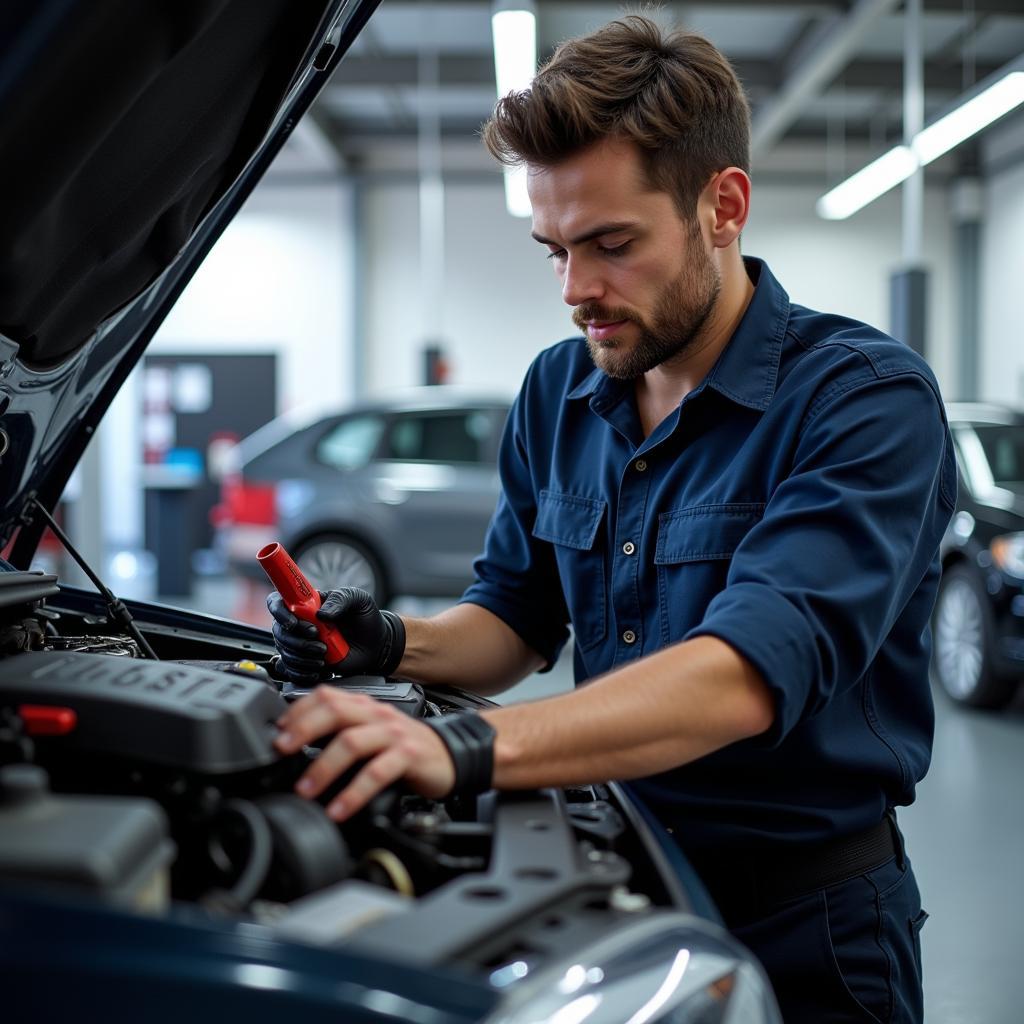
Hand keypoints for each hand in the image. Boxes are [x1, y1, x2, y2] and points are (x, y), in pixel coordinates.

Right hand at [267, 587, 405, 682]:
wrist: (376, 643)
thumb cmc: (364, 618)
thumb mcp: (358, 599)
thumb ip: (340, 599)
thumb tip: (321, 613)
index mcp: (307, 604)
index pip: (278, 602)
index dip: (280, 612)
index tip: (294, 623)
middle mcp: (299, 623)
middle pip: (279, 632)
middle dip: (298, 640)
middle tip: (320, 643)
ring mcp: (301, 644)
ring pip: (285, 653)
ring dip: (303, 657)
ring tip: (324, 656)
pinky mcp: (305, 662)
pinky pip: (291, 671)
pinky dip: (303, 672)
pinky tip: (321, 669)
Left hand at [274, 686, 454, 819]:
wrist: (450, 754)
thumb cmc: (404, 747)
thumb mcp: (371, 733)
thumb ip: (340, 732)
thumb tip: (295, 746)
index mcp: (364, 706)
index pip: (326, 696)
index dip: (297, 711)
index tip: (276, 732)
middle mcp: (377, 715)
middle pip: (335, 712)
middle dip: (303, 730)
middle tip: (282, 752)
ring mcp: (394, 734)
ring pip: (353, 742)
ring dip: (324, 767)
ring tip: (305, 790)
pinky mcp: (409, 756)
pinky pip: (378, 772)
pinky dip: (354, 793)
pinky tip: (339, 809)